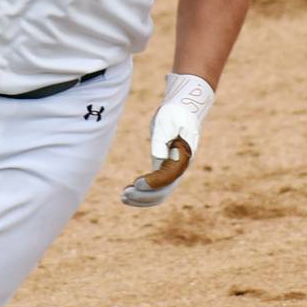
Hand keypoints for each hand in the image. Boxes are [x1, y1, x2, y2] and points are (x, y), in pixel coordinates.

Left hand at [121, 73, 213, 207]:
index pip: (168, 178)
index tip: (136, 184)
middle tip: (124, 195)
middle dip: (144, 196)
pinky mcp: (165, 167)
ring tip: (123, 197)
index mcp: (183, 157)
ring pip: (160, 193)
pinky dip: (143, 192)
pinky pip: (156, 186)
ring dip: (142, 198)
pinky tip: (128, 191)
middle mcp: (180, 167)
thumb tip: (157, 158)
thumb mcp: (167, 122)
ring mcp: (173, 169)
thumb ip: (162, 140)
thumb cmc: (174, 113)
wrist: (183, 108)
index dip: (152, 184)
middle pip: (164, 191)